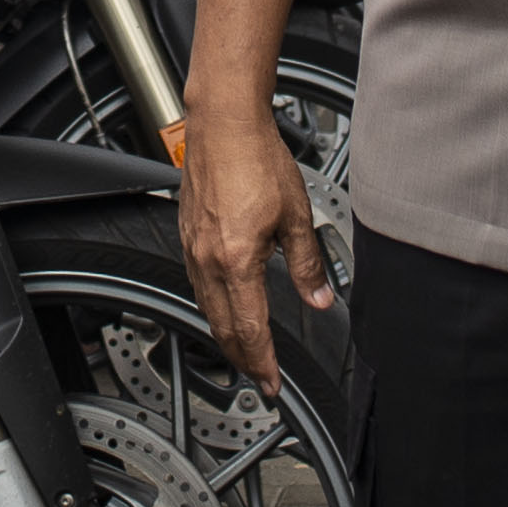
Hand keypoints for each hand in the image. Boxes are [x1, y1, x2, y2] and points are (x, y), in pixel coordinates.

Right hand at [177, 110, 335, 390]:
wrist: (223, 125)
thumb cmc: (256, 159)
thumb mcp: (297, 216)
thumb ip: (308, 264)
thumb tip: (319, 296)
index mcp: (237, 260)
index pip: (250, 327)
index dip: (262, 361)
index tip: (271, 382)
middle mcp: (208, 258)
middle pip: (221, 326)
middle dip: (241, 358)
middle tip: (258, 378)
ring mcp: (193, 246)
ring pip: (206, 306)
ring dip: (225, 334)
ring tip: (243, 350)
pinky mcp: (188, 233)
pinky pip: (198, 283)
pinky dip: (212, 305)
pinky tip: (223, 305)